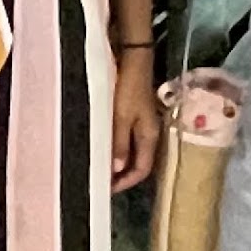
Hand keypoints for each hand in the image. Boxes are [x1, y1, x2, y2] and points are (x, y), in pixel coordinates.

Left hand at [111, 52, 160, 191]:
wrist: (134, 60)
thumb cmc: (128, 88)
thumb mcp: (121, 117)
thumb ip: (119, 143)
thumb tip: (118, 170)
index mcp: (149, 136)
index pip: (141, 169)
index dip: (126, 182)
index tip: (107, 190)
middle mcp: (149, 134)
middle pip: (139, 164)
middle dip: (122, 177)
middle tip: (102, 184)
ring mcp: (143, 125)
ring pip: (134, 153)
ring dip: (120, 164)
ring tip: (101, 170)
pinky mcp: (136, 117)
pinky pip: (128, 141)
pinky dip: (118, 150)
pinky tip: (105, 149)